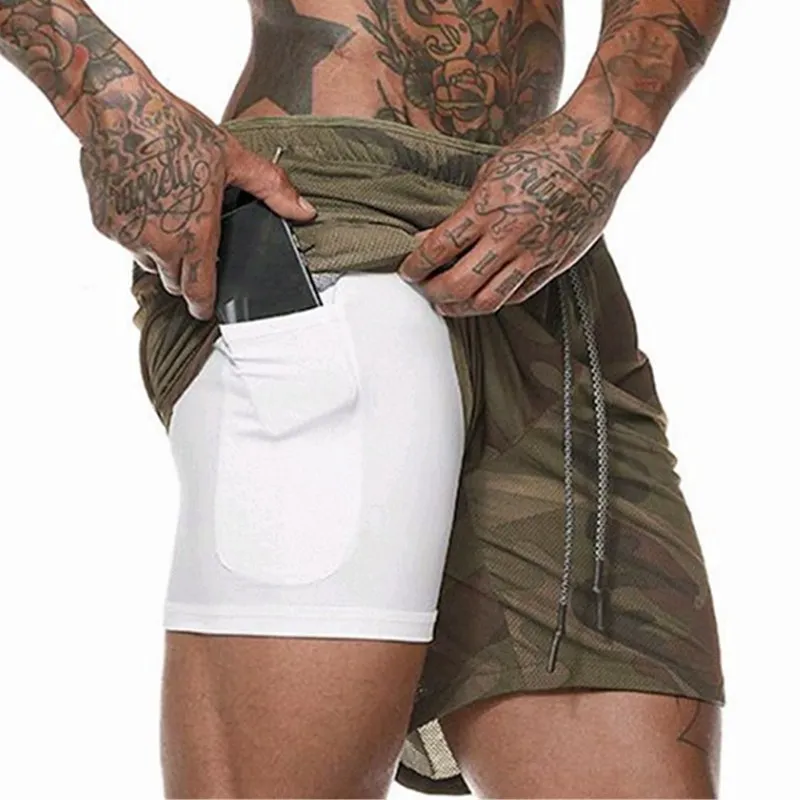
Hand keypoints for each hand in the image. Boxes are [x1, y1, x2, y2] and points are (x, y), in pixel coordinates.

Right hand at [77, 75, 315, 319]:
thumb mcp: (233, 158)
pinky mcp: (104, 223)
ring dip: (160, 253)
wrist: (117, 107)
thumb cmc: (174, 130)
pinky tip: (146, 203)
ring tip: (170, 218)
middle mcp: (158, 244)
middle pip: (174, 282)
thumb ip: (272, 189)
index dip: (204, 305)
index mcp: (194, 236)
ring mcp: (127, 236)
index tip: (206, 309)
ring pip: (148, 263)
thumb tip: (305, 210)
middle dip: (186, 274)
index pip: (198, 292)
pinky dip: (136, 233)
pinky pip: (125, 242)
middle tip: (195, 247)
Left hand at [398, 109, 629, 315]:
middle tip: (423, 288)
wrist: (599, 147)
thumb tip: (436, 237)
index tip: (408, 269)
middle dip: (433, 292)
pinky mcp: (556, 263)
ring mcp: (536, 253)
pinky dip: (495, 299)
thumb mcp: (494, 169)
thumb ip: (467, 208)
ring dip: (460, 307)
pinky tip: (482, 295)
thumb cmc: (545, 149)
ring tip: (447, 304)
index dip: (416, 264)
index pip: (439, 248)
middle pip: (459, 284)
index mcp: (490, 207)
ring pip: (489, 300)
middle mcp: (511, 235)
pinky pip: (519, 293)